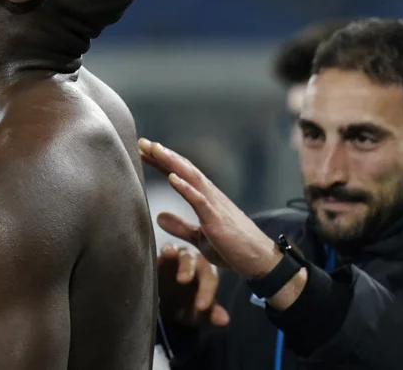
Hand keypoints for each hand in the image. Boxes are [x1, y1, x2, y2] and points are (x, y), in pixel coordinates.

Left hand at [139, 138, 282, 280]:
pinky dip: (185, 188)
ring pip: (191, 177)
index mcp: (205, 198)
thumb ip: (181, 227)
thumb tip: (159, 217)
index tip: (143, 151)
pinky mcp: (217, 219)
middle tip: (143, 142)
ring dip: (172, 163)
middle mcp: (210, 195)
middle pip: (184, 169)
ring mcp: (214, 205)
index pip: (180, 174)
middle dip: (163, 155)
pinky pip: (199, 200)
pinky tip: (172, 178)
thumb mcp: (200, 238)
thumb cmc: (233, 248)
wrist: (259, 262)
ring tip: (155, 150)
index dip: (162, 162)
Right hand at [158, 243, 229, 326]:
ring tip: (170, 259)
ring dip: (179, 260)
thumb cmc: (184, 303)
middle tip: (182, 281)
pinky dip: (167, 250)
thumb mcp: (196, 313)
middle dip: (190, 271)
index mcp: (207, 277)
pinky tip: (166, 252)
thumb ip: (210, 314)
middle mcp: (197, 263)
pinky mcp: (166, 252)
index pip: (210, 282)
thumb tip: (224, 320)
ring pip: (185, 256)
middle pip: (199, 265)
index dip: (206, 293)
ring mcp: (182, 255)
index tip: (200, 307)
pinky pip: (168, 248)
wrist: (163, 297)